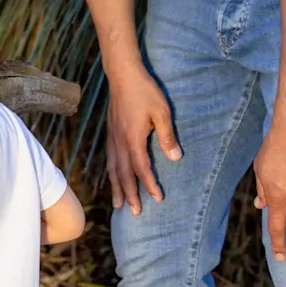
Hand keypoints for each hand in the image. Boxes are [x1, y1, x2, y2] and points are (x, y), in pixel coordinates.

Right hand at [106, 67, 181, 215]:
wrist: (123, 73)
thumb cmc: (145, 91)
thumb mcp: (162, 112)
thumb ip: (167, 136)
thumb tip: (175, 159)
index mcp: (133, 137)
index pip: (140, 167)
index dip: (149, 184)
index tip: (157, 199)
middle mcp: (119, 140)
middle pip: (123, 173)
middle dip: (129, 194)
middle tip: (133, 213)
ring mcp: (113, 136)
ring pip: (113, 167)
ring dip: (116, 187)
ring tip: (118, 204)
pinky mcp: (111, 131)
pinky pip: (109, 158)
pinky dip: (111, 172)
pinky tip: (113, 177)